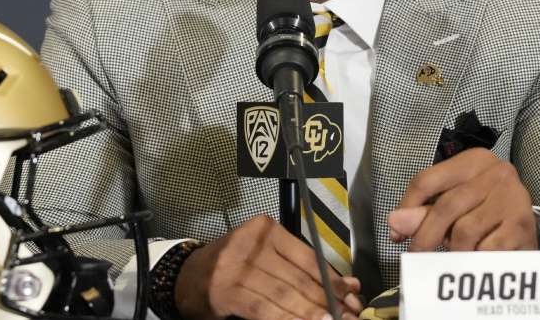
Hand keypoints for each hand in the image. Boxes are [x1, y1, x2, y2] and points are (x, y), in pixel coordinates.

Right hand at [175, 215, 363, 319]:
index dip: (334, 280)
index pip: (309, 257)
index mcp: (266, 229)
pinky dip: (287, 319)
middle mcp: (253, 245)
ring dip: (312, 314)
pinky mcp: (228, 292)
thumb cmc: (233, 266)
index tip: (354, 296)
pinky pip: (265, 310)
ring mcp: (238, 268)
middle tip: (350, 317)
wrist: (186, 277)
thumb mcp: (264, 254)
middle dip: (329, 301)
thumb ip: (299, 267)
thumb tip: (347, 286)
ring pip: (286, 296)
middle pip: (300, 278)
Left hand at [387, 148, 537, 251]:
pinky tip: (475, 260)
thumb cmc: (483, 212)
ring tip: (453, 257)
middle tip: (416, 255)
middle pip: (446, 206)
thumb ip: (423, 212)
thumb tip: (395, 222)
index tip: (396, 233)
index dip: (407, 208)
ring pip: (465, 230)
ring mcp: (512, 198)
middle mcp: (496, 172)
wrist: (528, 228)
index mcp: (473, 160)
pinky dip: (475, 259)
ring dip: (453, 250)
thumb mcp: (452, 206)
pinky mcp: (522, 225)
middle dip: (424, 235)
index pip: (427, 180)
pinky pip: (486, 250)